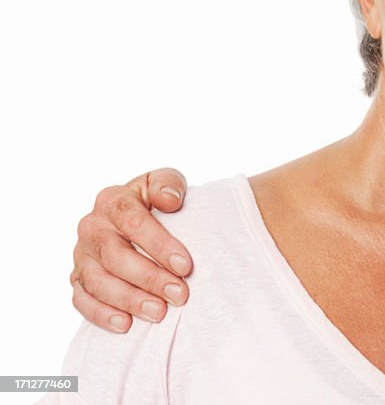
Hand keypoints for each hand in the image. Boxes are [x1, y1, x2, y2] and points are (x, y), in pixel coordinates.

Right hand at [71, 168, 192, 332]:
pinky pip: (82, 300)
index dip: (160, 245)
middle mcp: (92, 227)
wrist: (135, 218)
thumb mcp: (164, 182)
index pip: (133, 223)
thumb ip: (168, 183)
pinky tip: (125, 324)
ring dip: (129, 300)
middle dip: (149, 278)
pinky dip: (101, 314)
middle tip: (179, 295)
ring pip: (99, 282)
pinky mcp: (77, 278)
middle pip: (116, 256)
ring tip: (159, 312)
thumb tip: (170, 199)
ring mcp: (81, 254)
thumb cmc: (154, 200)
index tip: (185, 265)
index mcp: (112, 200)